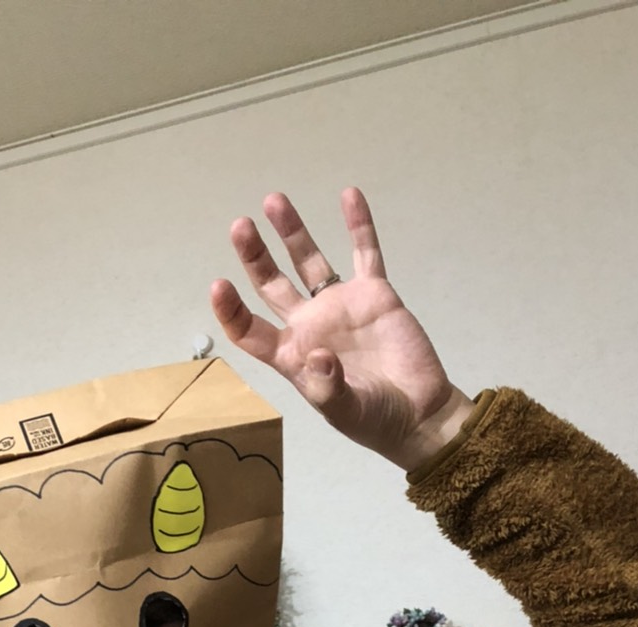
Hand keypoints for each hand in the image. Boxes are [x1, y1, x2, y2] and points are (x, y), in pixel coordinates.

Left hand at [210, 188, 474, 471]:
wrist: (418, 412)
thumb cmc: (374, 419)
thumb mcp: (344, 411)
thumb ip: (327, 386)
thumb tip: (317, 355)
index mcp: (292, 356)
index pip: (251, 331)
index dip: (232, 310)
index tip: (219, 284)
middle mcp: (310, 326)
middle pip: (272, 285)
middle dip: (255, 256)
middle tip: (240, 226)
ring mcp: (340, 306)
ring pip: (310, 261)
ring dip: (292, 232)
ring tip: (274, 201)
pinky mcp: (374, 295)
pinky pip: (365, 254)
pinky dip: (358, 225)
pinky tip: (349, 195)